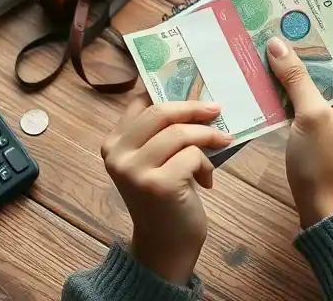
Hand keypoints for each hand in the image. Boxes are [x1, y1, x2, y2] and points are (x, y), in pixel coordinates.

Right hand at [101, 96, 232, 283]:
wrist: (165, 245)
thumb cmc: (166, 198)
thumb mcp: (155, 160)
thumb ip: (162, 132)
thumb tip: (195, 95)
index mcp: (113, 143)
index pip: (141, 102)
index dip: (169, 91)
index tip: (194, 87)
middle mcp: (117, 155)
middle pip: (160, 112)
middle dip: (194, 108)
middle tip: (217, 109)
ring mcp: (134, 170)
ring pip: (180, 133)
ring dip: (207, 139)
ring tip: (219, 147)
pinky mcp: (157, 184)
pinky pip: (192, 155)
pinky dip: (206, 165)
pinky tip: (206, 181)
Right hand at [266, 36, 332, 227]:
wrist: (326, 214)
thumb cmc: (325, 165)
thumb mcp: (310, 115)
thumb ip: (295, 78)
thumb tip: (277, 44)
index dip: (318, 41)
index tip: (293, 21)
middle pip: (328, 72)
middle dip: (301, 57)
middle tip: (273, 34)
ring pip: (316, 89)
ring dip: (293, 77)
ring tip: (266, 54)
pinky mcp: (329, 135)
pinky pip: (310, 107)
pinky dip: (292, 98)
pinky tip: (269, 86)